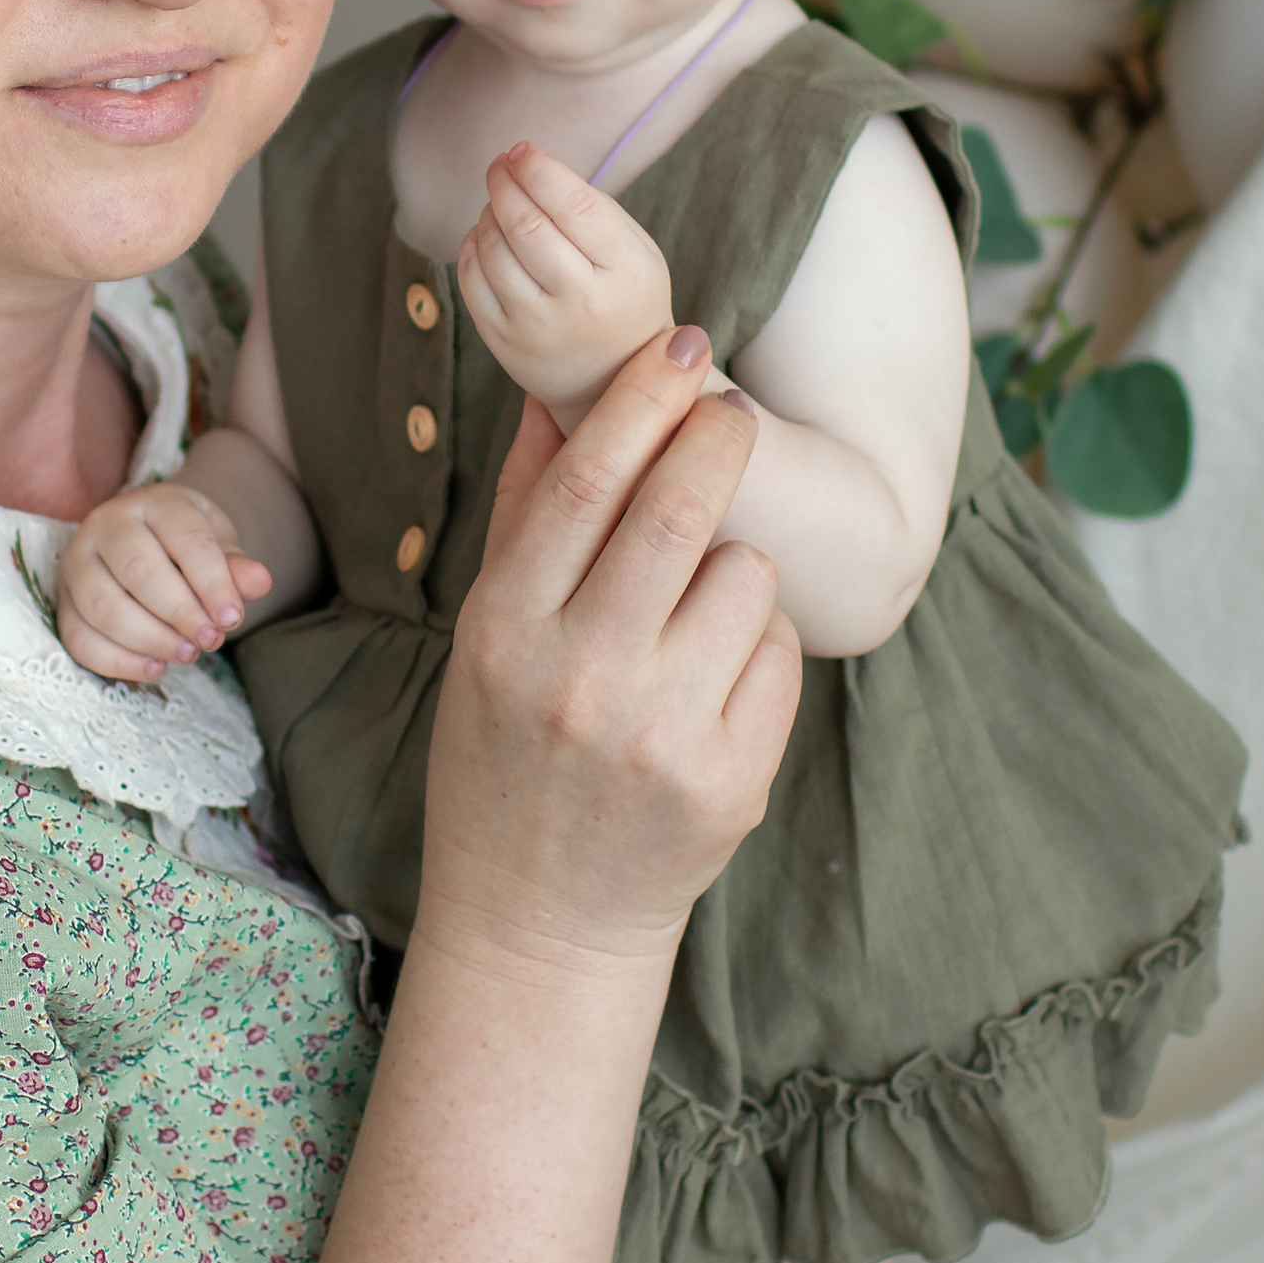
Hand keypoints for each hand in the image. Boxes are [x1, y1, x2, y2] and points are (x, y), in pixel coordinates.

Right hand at [56, 482, 269, 683]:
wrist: (146, 537)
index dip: (212, 582)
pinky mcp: (63, 600)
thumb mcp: (217, 543)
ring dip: (148, 639)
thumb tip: (259, 582)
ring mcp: (77, 562)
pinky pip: (78, 637)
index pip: (185, 538)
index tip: (232, 618)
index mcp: (154, 503)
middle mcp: (107, 525)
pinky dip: (117, 661)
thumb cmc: (186, 543)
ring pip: (103, 605)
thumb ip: (235, 564)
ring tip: (187, 654)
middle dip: (180, 613)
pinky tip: (155, 669)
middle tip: (210, 641)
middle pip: (138, 570)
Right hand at [420, 329, 803, 987]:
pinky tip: (714, 672)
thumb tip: (560, 392)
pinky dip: (758, 641)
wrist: (537, 919)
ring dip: (737, 560)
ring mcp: (659, 736)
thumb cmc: (504, 755)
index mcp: (506, 631)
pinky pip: (777, 655)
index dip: (641, 398)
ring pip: (746, 575)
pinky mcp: (729, 782)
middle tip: (733, 412)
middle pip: (679, 511)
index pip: (583, 483)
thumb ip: (526, 513)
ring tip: (695, 603)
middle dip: (720, 438)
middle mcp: (579, 679)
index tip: (684, 343)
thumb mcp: (485, 636)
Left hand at [457, 144, 676, 425]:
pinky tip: (486, 236)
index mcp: (624, 271)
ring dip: (489, 213)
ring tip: (500, 203)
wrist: (611, 382)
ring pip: (494, 250)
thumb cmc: (623, 297)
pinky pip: (472, 280)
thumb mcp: (636, 252)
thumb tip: (528, 166)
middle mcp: (580, 302)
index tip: (522, 149)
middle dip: (505, 183)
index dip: (540, 170)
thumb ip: (593, 209)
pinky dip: (472, 246)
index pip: (575, 207)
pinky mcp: (503, 343)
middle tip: (500, 165)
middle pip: (527, 226)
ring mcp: (537, 327)